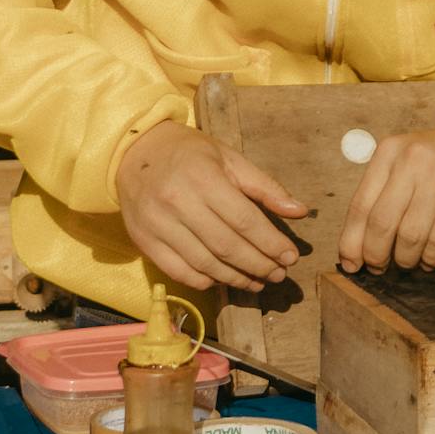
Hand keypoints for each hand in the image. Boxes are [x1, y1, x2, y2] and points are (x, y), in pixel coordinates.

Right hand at [116, 121, 308, 292]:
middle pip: (227, 247)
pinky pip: (181, 273)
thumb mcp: (229, 158)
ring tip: (258, 281)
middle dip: (259, 265)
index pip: (244, 220)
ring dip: (237, 279)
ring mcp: (158, 225)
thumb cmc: (189, 154)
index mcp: (203, 178)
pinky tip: (225, 279)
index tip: (291, 257)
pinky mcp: (145, 242)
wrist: (134, 152)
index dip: (271, 243)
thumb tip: (300, 211)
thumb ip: (265, 186)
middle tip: (279, 274)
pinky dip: (207, 281)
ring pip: (205, 265)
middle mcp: (178, 203)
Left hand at [338, 128, 434, 274]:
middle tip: (378, 269)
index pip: (360, 205)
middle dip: (376, 255)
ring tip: (407, 264)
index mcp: (388, 152)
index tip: (350, 265)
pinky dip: (430, 259)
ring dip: (405, 260)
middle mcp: (410, 160)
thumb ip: (381, 196)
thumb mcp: (406, 164)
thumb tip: (356, 247)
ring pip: (409, 236)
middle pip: (381, 223)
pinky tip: (429, 261)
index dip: (351, 242)